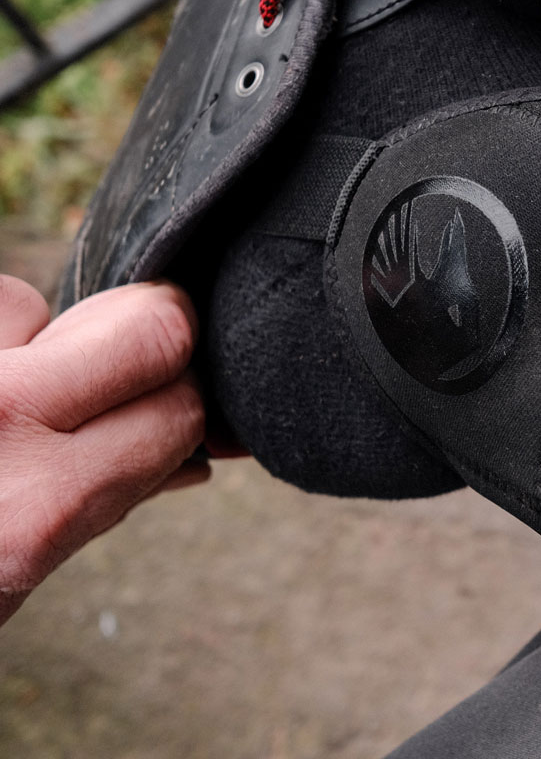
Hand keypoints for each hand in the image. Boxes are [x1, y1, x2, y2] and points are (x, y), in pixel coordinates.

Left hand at [0, 277, 206, 625]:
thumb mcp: (14, 564)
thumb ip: (110, 496)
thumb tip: (195, 455)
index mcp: (33, 508)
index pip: (181, 406)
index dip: (188, 405)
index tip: (170, 412)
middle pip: (152, 324)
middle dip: (154, 343)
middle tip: (118, 378)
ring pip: (38, 304)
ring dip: (24, 345)